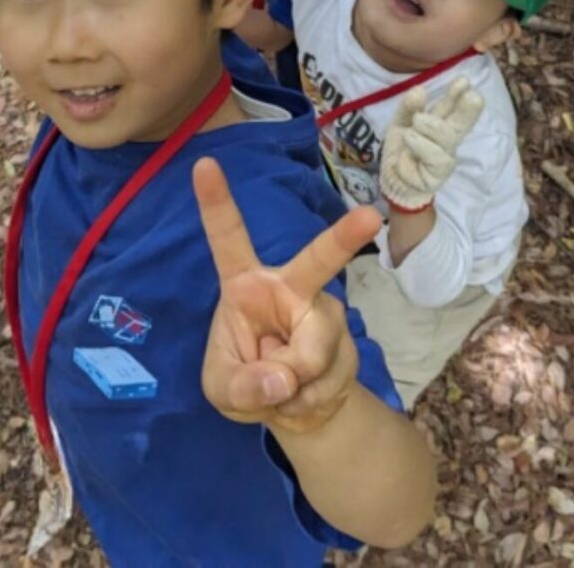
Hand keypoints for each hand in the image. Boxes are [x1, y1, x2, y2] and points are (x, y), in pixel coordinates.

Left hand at [193, 156, 380, 433]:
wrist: (297, 411)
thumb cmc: (248, 381)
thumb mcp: (223, 390)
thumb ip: (243, 385)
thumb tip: (285, 378)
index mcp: (245, 283)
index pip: (228, 236)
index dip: (215, 200)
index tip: (203, 162)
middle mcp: (290, 287)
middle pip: (318, 260)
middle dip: (345, 237)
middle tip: (370, 217)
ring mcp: (324, 312)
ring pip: (314, 349)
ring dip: (295, 384)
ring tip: (282, 389)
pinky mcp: (346, 341)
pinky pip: (326, 378)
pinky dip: (308, 401)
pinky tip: (302, 396)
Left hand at [380, 78, 484, 212]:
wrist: (393, 179)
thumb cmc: (402, 148)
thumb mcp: (401, 123)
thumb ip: (409, 108)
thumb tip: (420, 90)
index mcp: (439, 124)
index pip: (451, 108)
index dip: (457, 95)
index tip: (464, 81)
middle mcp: (447, 140)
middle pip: (460, 124)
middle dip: (467, 110)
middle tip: (474, 96)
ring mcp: (445, 158)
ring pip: (447, 139)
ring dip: (431, 128)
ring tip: (414, 125)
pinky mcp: (438, 175)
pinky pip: (434, 158)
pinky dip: (419, 147)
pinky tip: (408, 143)